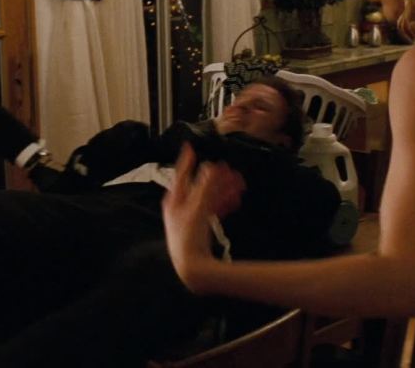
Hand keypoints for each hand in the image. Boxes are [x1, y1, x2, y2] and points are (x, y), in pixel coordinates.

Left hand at [162, 144, 245, 291]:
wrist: (192, 267)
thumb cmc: (189, 237)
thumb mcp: (198, 208)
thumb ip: (206, 187)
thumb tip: (212, 167)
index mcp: (174, 200)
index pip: (180, 175)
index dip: (186, 160)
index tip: (190, 147)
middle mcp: (180, 207)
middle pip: (198, 185)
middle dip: (215, 177)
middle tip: (229, 168)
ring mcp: (189, 218)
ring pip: (208, 197)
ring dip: (223, 189)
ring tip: (240, 183)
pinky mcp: (199, 229)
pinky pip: (212, 210)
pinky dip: (223, 203)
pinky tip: (236, 200)